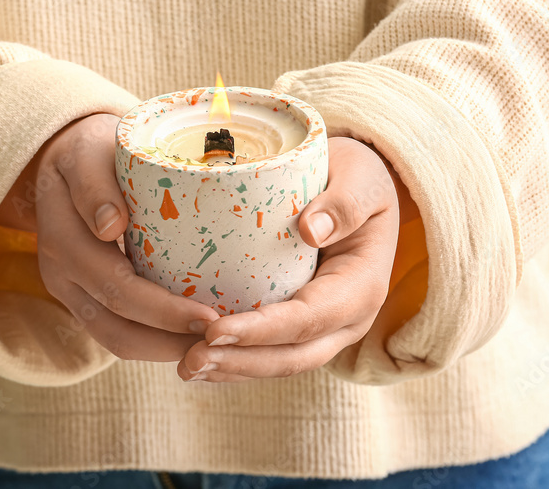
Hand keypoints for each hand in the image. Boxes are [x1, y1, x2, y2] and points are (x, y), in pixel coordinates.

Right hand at [0, 113, 219, 361]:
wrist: (68, 156)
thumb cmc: (90, 148)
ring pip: (116, 339)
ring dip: (165, 350)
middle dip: (171, 340)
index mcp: (62, 239)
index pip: (115, 288)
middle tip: (222, 338)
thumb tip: (109, 227)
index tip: (210, 316)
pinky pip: (119, 330)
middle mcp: (61, 274)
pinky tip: (193, 335)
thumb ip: (94, 184)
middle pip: (116, 327)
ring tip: (213, 346)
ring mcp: (72, 290)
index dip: (162, 311)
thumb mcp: (87, 151)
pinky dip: (156, 340)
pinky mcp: (86, 296)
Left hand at [175, 136, 407, 381]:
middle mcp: (348, 319)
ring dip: (232, 370)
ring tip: (186, 368)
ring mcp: (326, 329)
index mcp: (362, 286)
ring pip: (279, 363)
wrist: (362, 188)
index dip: (261, 331)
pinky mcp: (304, 328)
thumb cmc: (358, 177)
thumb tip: (310, 230)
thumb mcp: (361, 178)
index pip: (309, 319)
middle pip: (292, 356)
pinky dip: (235, 361)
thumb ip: (344, 203)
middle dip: (240, 363)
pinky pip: (270, 353)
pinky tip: (198, 362)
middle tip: (189, 362)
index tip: (214, 330)